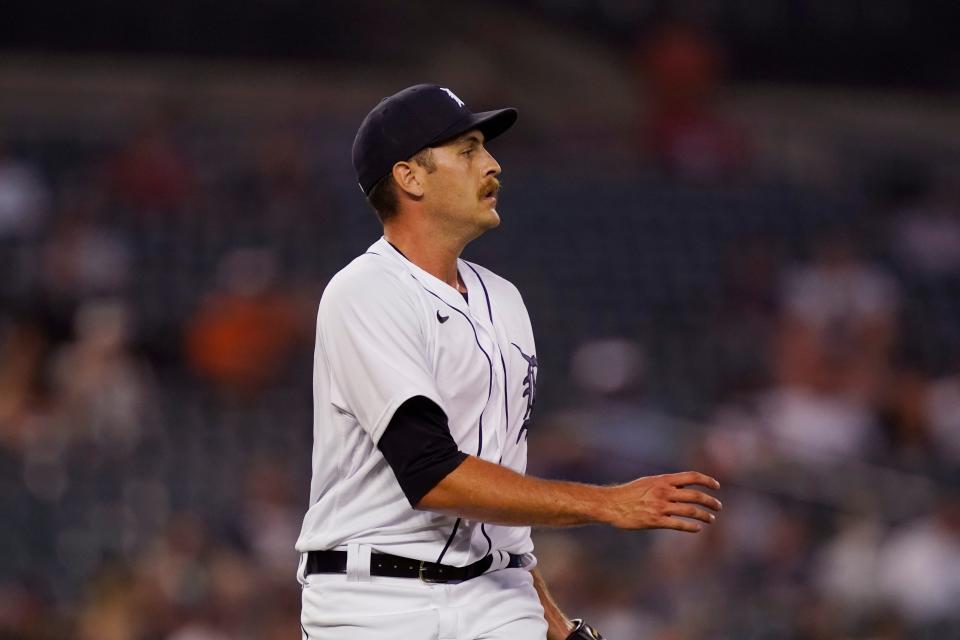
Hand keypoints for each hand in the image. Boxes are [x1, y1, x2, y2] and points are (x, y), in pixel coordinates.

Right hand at [599, 471, 721, 531]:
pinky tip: (698, 528)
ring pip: (690, 510)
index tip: (717, 486)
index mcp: (663, 480)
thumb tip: (683, 487)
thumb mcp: (648, 482)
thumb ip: (665, 484)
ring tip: (711, 519)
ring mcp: (660, 506)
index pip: (692, 476)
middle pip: (695, 495)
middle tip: (718, 506)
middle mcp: (664, 491)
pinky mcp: (655, 520)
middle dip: (710, 501)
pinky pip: (678, 524)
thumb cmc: (629, 493)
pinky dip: (691, 526)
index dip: (707, 480)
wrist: (611, 504)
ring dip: (704, 515)